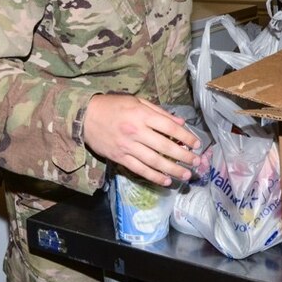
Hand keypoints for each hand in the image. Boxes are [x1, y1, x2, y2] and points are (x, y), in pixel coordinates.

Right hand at [83, 94, 201, 186]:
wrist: (85, 116)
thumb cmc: (114, 106)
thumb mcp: (137, 101)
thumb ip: (159, 112)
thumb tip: (180, 122)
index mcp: (142, 115)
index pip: (169, 128)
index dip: (185, 137)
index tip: (197, 143)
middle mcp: (136, 132)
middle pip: (164, 146)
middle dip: (183, 156)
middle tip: (196, 162)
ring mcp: (127, 147)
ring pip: (154, 161)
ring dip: (172, 170)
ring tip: (186, 175)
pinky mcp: (119, 158)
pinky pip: (140, 170)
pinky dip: (154, 176)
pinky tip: (166, 181)